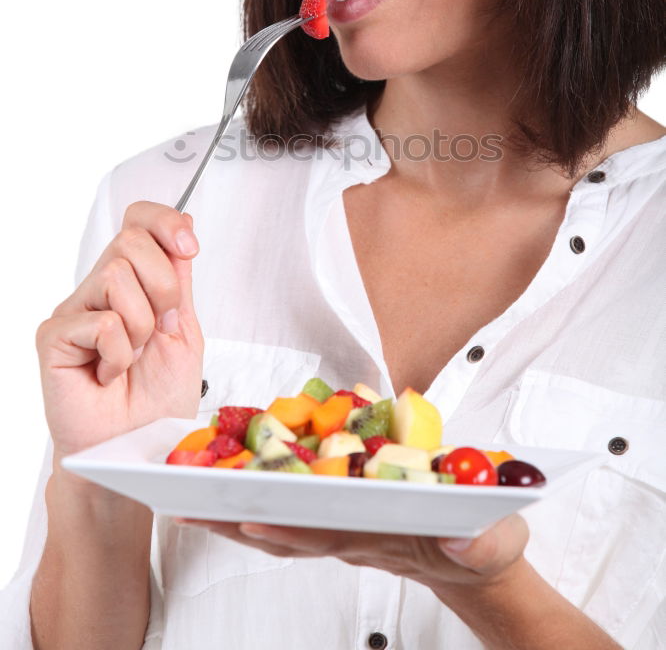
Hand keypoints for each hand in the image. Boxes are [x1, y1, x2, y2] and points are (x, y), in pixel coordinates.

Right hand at [36, 201, 204, 459]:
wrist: (135, 448)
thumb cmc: (157, 400)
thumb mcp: (185, 330)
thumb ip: (180, 279)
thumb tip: (185, 222)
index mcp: (134, 281)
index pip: (138, 219)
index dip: (166, 221)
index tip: (190, 248)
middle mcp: (100, 289)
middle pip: (131, 240)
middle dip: (163, 287)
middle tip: (161, 330)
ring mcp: (74, 310)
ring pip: (115, 275)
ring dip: (141, 325)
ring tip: (133, 358)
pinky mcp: (54, 337)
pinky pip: (100, 321)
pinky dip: (119, 353)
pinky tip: (110, 375)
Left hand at [173, 513, 528, 591]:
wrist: (478, 561)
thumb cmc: (483, 546)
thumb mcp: (495, 544)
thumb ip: (484, 544)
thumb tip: (465, 540)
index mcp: (385, 540)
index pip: (330, 536)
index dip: (292, 531)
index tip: (255, 522)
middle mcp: (354, 536)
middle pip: (289, 531)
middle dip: (240, 520)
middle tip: (190, 505)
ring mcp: (345, 527)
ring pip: (283, 522)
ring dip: (236, 511)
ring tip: (190, 495)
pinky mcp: (343, 512)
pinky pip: (293, 507)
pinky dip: (260, 498)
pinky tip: (231, 482)